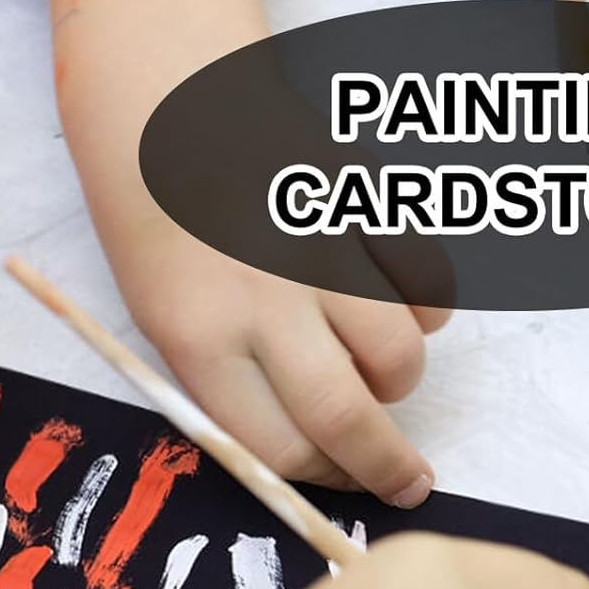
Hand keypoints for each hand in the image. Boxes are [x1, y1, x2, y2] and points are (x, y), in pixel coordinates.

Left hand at [98, 209, 449, 508]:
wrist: (165, 105)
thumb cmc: (159, 230)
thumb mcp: (164, 325)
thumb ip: (232, 388)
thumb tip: (315, 451)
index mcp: (198, 341)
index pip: (280, 448)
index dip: (323, 479)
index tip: (346, 483)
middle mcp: (262, 301)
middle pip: (347, 417)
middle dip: (388, 467)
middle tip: (410, 483)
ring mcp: (320, 248)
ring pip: (400, 356)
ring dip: (399, 381)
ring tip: (376, 366)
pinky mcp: (363, 202)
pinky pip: (428, 285)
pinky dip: (425, 310)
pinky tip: (396, 301)